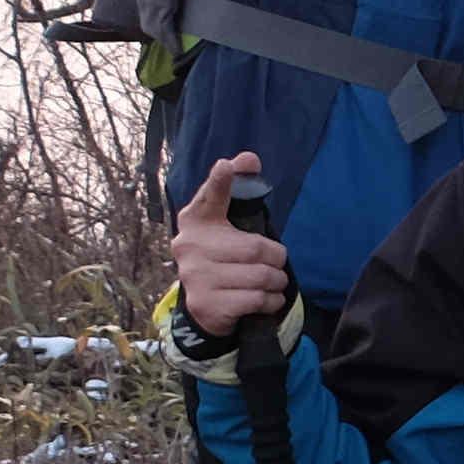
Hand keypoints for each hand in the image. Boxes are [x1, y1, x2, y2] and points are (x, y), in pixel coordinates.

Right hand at [170, 152, 293, 338]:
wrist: (206, 306)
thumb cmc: (225, 256)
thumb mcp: (231, 224)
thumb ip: (238, 192)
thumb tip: (249, 157)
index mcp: (196, 219)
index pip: (210, 197)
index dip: (219, 182)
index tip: (226, 167)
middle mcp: (188, 246)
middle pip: (255, 248)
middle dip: (276, 258)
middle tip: (275, 263)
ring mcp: (194, 276)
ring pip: (260, 276)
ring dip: (276, 281)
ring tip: (270, 281)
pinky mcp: (206, 304)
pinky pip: (256, 299)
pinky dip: (271, 300)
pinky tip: (265, 298)